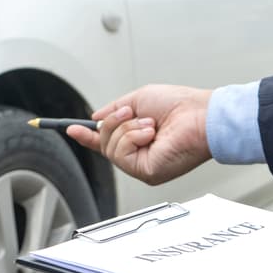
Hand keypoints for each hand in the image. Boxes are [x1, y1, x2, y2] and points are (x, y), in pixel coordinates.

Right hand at [66, 85, 211, 184]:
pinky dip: (133, 137)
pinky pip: (121, 154)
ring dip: (127, 129)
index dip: (88, 136)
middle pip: (104, 143)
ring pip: (110, 148)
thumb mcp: (138, 99)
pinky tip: (151, 134)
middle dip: (113, 123)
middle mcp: (140, 155)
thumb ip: (114, 110)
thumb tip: (94, 119)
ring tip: (150, 124)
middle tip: (132, 113)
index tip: (71, 129)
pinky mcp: (146, 173)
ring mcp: (142, 166)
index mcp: (138, 138)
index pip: (107, 142)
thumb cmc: (180, 106)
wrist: (200, 115)